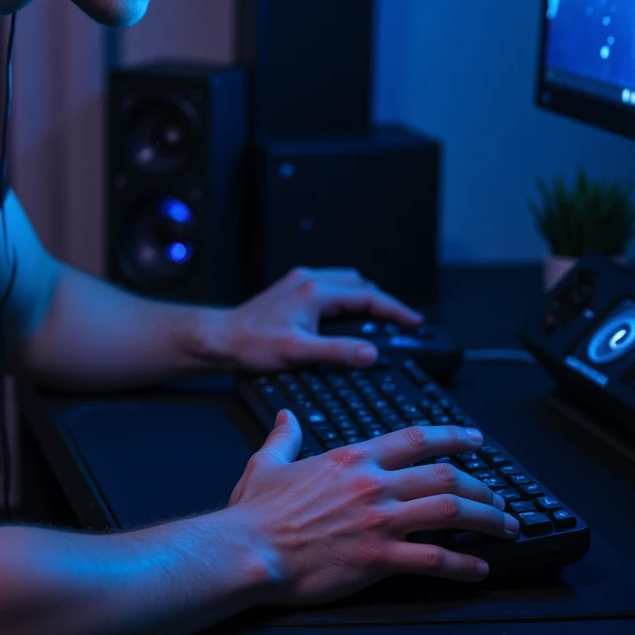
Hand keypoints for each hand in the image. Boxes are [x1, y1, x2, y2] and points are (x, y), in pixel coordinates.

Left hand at [219, 265, 422, 372]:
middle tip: (401, 320)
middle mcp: (309, 281)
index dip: (394, 309)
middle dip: (382, 301)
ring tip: (379, 318)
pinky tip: (347, 316)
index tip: (413, 320)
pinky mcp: (293, 290)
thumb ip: (337, 352)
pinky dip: (347, 299)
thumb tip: (369, 353)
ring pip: (345, 283)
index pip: (366, 296)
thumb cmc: (252, 344)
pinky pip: (331, 288)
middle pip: (359, 284)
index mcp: (314, 292)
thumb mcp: (298, 352)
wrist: (221, 338)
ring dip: (365, 298)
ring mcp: (300, 283)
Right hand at [228, 413, 516, 600]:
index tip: (475, 442)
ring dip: (486, 520)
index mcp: (352, 459)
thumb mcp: (266, 463)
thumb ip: (284, 438)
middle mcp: (373, 485)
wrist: (248, 550)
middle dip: (482, 487)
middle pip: (445, 476)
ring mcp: (379, 521)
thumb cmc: (255, 514)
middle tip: (499, 499)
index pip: (416, 439)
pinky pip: (434, 559)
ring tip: (505, 529)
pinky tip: (479, 568)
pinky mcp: (378, 559)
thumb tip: (287, 417)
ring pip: (451, 512)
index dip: (452, 438)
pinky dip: (464, 565)